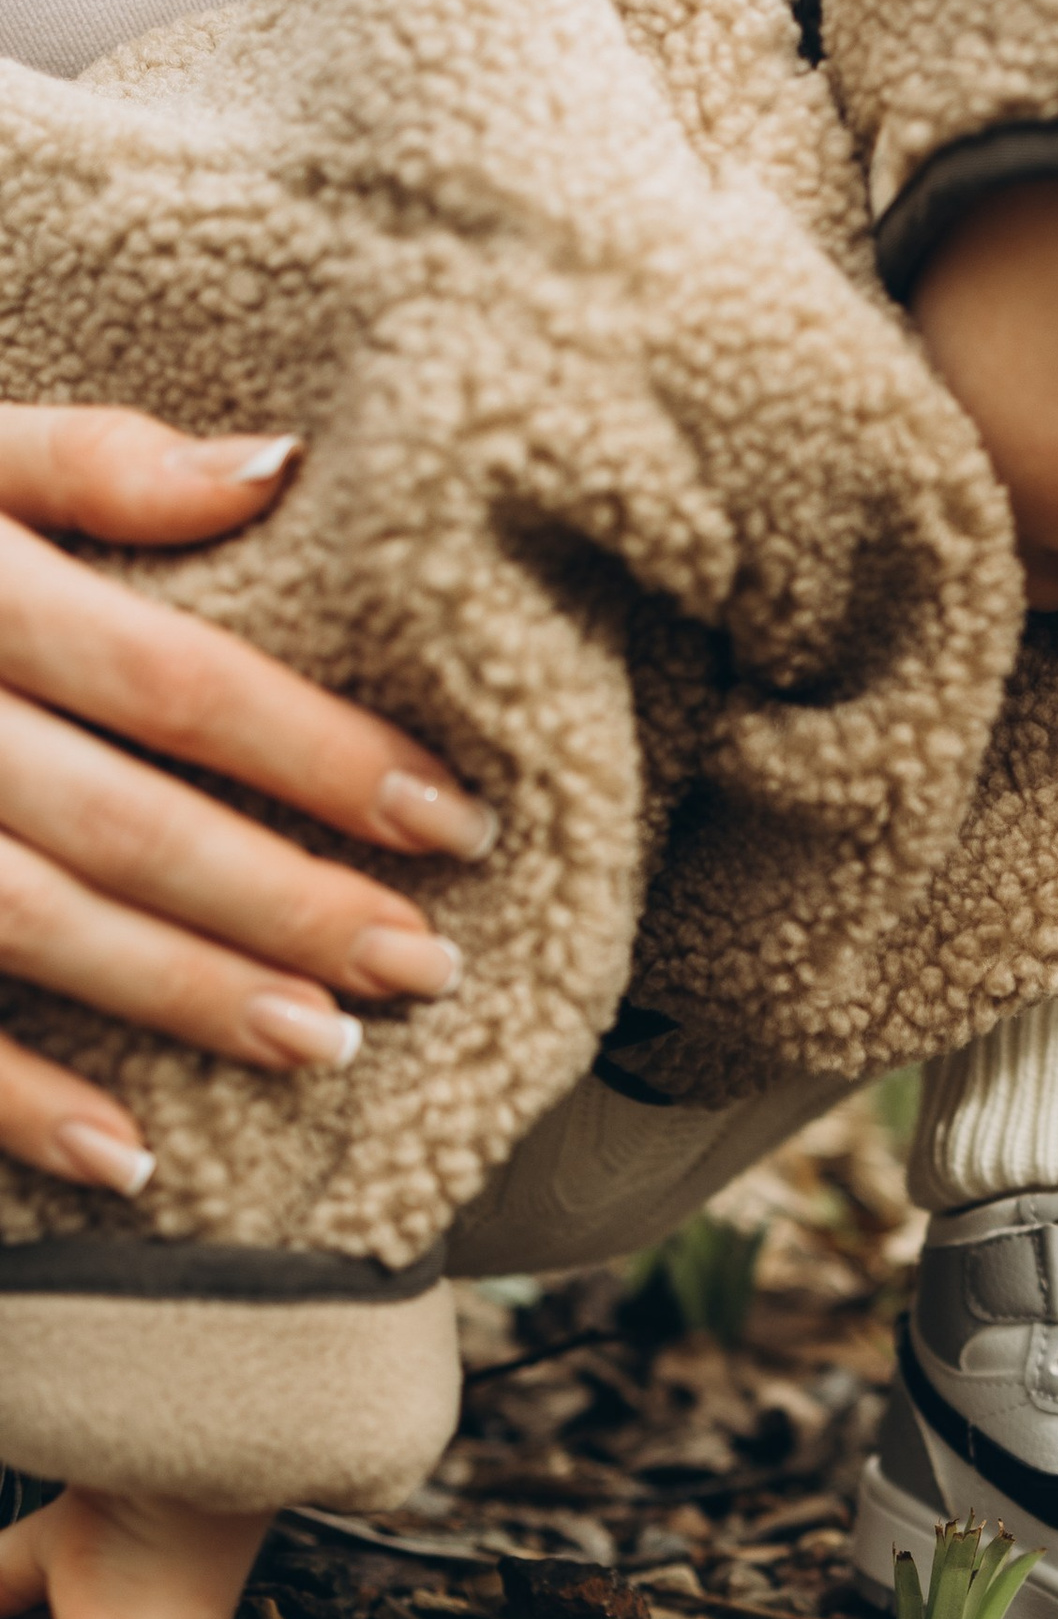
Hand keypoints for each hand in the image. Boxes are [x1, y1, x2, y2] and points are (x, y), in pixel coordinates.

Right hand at [0, 404, 496, 1196]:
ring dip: (176, 993)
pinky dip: (13, 1101)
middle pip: (115, 813)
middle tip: (422, 964)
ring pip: (23, 921)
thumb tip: (286, 468)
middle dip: (281, 897)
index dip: (316, 749)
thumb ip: (88, 461)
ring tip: (319, 1046)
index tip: (452, 818)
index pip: (167, 672)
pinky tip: (126, 1158)